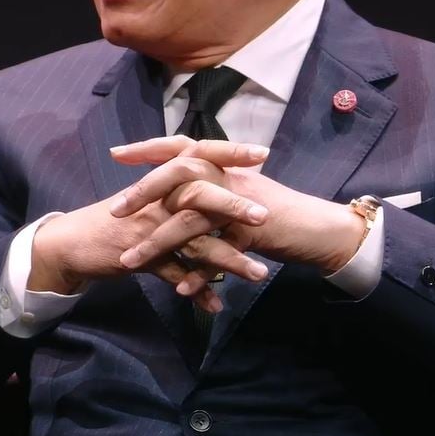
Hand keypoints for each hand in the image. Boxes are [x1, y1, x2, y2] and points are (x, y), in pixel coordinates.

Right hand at [30, 140, 271, 311]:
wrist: (73, 243)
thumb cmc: (116, 219)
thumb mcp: (148, 198)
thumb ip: (178, 190)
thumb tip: (215, 183)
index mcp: (163, 180)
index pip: (199, 156)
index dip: (230, 153)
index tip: (263, 153)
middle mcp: (158, 200)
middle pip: (201, 197)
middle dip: (235, 207)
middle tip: (265, 217)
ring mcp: (150, 228)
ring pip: (194, 242)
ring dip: (228, 260)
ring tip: (258, 274)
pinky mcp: (141, 257)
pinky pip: (174, 275)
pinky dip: (196, 292)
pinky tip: (216, 305)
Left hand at [109, 136, 366, 296]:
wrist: (320, 228)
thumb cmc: (279, 212)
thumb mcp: (242, 193)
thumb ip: (212, 189)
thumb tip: (180, 192)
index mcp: (224, 165)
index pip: (181, 147)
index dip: (149, 149)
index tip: (117, 153)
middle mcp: (230, 177)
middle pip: (179, 175)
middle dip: (143, 193)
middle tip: (114, 210)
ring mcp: (241, 204)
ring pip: (190, 220)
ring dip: (158, 243)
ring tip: (129, 262)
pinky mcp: (252, 233)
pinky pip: (217, 254)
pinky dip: (198, 273)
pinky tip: (179, 289)